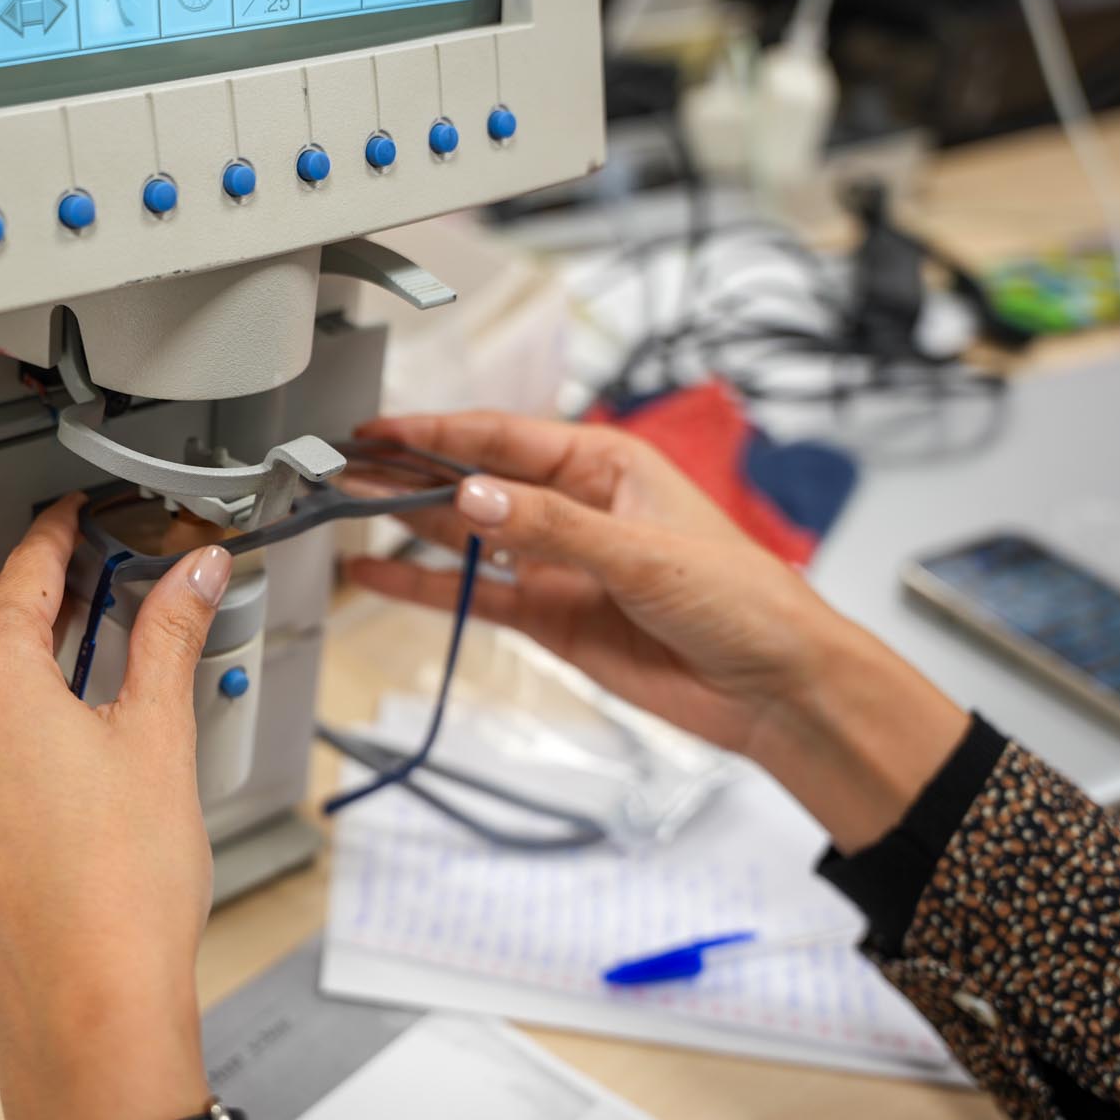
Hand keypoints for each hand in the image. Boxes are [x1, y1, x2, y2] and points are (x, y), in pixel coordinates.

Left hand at [0, 496, 232, 1119]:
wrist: (87, 1001)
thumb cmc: (114, 893)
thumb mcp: (159, 734)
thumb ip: (170, 634)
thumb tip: (191, 576)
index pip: (27, 567)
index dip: (67, 530)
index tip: (89, 512)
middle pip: (4, 616)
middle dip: (67, 593)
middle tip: (129, 571)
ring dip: (50, 649)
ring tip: (122, 642)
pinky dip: (29, 701)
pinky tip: (83, 711)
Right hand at [348, 413, 967, 850]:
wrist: (777, 689)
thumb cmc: (745, 601)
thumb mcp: (644, 553)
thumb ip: (551, 527)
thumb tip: (473, 499)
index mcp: (604, 464)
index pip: (501, 437)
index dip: (434, 432)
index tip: (376, 430)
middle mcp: (573, 507)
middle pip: (472, 480)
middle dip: (406, 472)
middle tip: (341, 467)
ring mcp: (557, 563)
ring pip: (464, 533)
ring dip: (407, 523)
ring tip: (344, 509)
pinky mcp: (550, 616)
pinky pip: (473, 593)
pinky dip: (424, 585)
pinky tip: (379, 575)